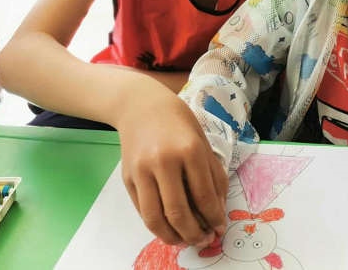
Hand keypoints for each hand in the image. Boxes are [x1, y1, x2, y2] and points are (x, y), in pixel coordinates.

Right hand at [116, 86, 228, 245]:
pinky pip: (142, 210)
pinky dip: (157, 225)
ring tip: (185, 240)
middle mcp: (164, 161)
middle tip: (203, 241)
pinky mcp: (127, 178)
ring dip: (172, 237)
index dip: (213, 218)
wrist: (141, 106)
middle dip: (194, 234)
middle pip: (178, 212)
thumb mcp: (203, 143)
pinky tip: (169, 227)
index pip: (203, 196)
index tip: (219, 228)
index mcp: (189, 150)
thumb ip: (213, 177)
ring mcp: (142, 171)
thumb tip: (217, 212)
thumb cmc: (179, 123)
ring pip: (155, 218)